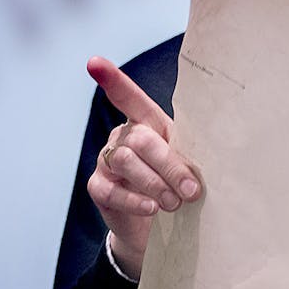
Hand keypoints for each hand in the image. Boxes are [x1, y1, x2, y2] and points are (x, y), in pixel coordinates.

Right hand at [84, 56, 202, 278]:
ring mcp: (106, 160)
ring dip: (156, 184)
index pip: (130, 98)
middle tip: (191, 190)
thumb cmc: (177, 183)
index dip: (113, 80)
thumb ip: (186, 158)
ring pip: (127, 162)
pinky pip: (112, 189)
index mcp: (148, 123)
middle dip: (169, 165)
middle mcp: (123, 136)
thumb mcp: (187, 164)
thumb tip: (194, 172)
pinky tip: (152, 208)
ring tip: (175, 203)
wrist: (156, 225)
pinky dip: (136, 200)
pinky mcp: (98, 186)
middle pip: (141, 139)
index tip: (94, 63)